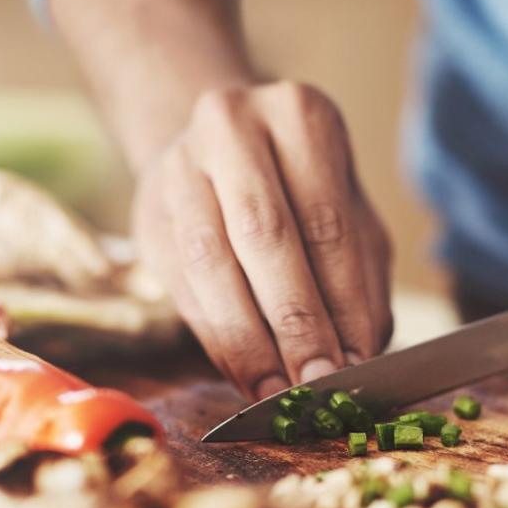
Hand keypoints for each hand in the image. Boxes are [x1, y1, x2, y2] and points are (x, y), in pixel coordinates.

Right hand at [132, 81, 392, 398]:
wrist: (217, 152)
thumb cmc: (302, 192)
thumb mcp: (348, 218)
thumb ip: (359, 282)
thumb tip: (358, 358)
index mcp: (300, 116)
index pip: (327, 222)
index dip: (341, 301)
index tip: (355, 364)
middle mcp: (232, 127)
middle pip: (265, 235)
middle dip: (294, 322)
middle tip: (317, 384)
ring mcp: (180, 166)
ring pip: (212, 262)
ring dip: (247, 339)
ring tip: (278, 391)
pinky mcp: (147, 213)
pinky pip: (181, 285)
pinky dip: (216, 338)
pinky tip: (244, 375)